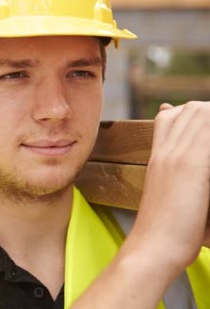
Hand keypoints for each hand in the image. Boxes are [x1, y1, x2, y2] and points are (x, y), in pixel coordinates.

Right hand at [131, 101, 209, 272]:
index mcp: (158, 156)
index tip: (207, 134)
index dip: (193, 115)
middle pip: (193, 109)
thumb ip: (177, 174)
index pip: (173, 115)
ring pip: (204, 114)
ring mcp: (178, 156)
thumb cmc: (165, 229)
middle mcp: (166, 151)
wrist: (153, 247)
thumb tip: (190, 171)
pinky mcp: (192, 166)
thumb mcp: (166, 194)